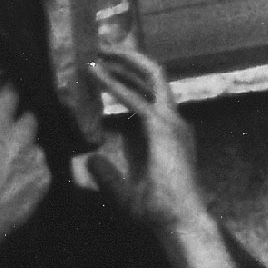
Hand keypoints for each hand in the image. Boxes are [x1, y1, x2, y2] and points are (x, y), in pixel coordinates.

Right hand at [0, 86, 56, 267]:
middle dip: (24, 119)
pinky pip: (42, 167)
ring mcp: (36, 159)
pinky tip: (20, 181)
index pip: (11, 96)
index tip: (13, 89)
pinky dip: (32, 170)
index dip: (12, 90)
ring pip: (37, 145)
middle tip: (15, 128)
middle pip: (31, 117)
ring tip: (16, 162)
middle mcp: (20, 138)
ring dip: (28, 148)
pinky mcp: (45, 180)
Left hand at [76, 49, 233, 267]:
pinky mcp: (164, 129)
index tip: (102, 69)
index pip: (147, 95)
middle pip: (153, 77)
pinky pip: (137, 98)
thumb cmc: (156, 211)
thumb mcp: (123, 189)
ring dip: (125, 60)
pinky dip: (116, 83)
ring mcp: (172, 122)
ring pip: (152, 76)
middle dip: (129, 58)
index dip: (126, 79)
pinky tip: (96, 74)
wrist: (178, 221)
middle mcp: (172, 122)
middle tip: (102, 46)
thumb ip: (107, 173)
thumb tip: (89, 159)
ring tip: (99, 49)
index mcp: (164, 134)